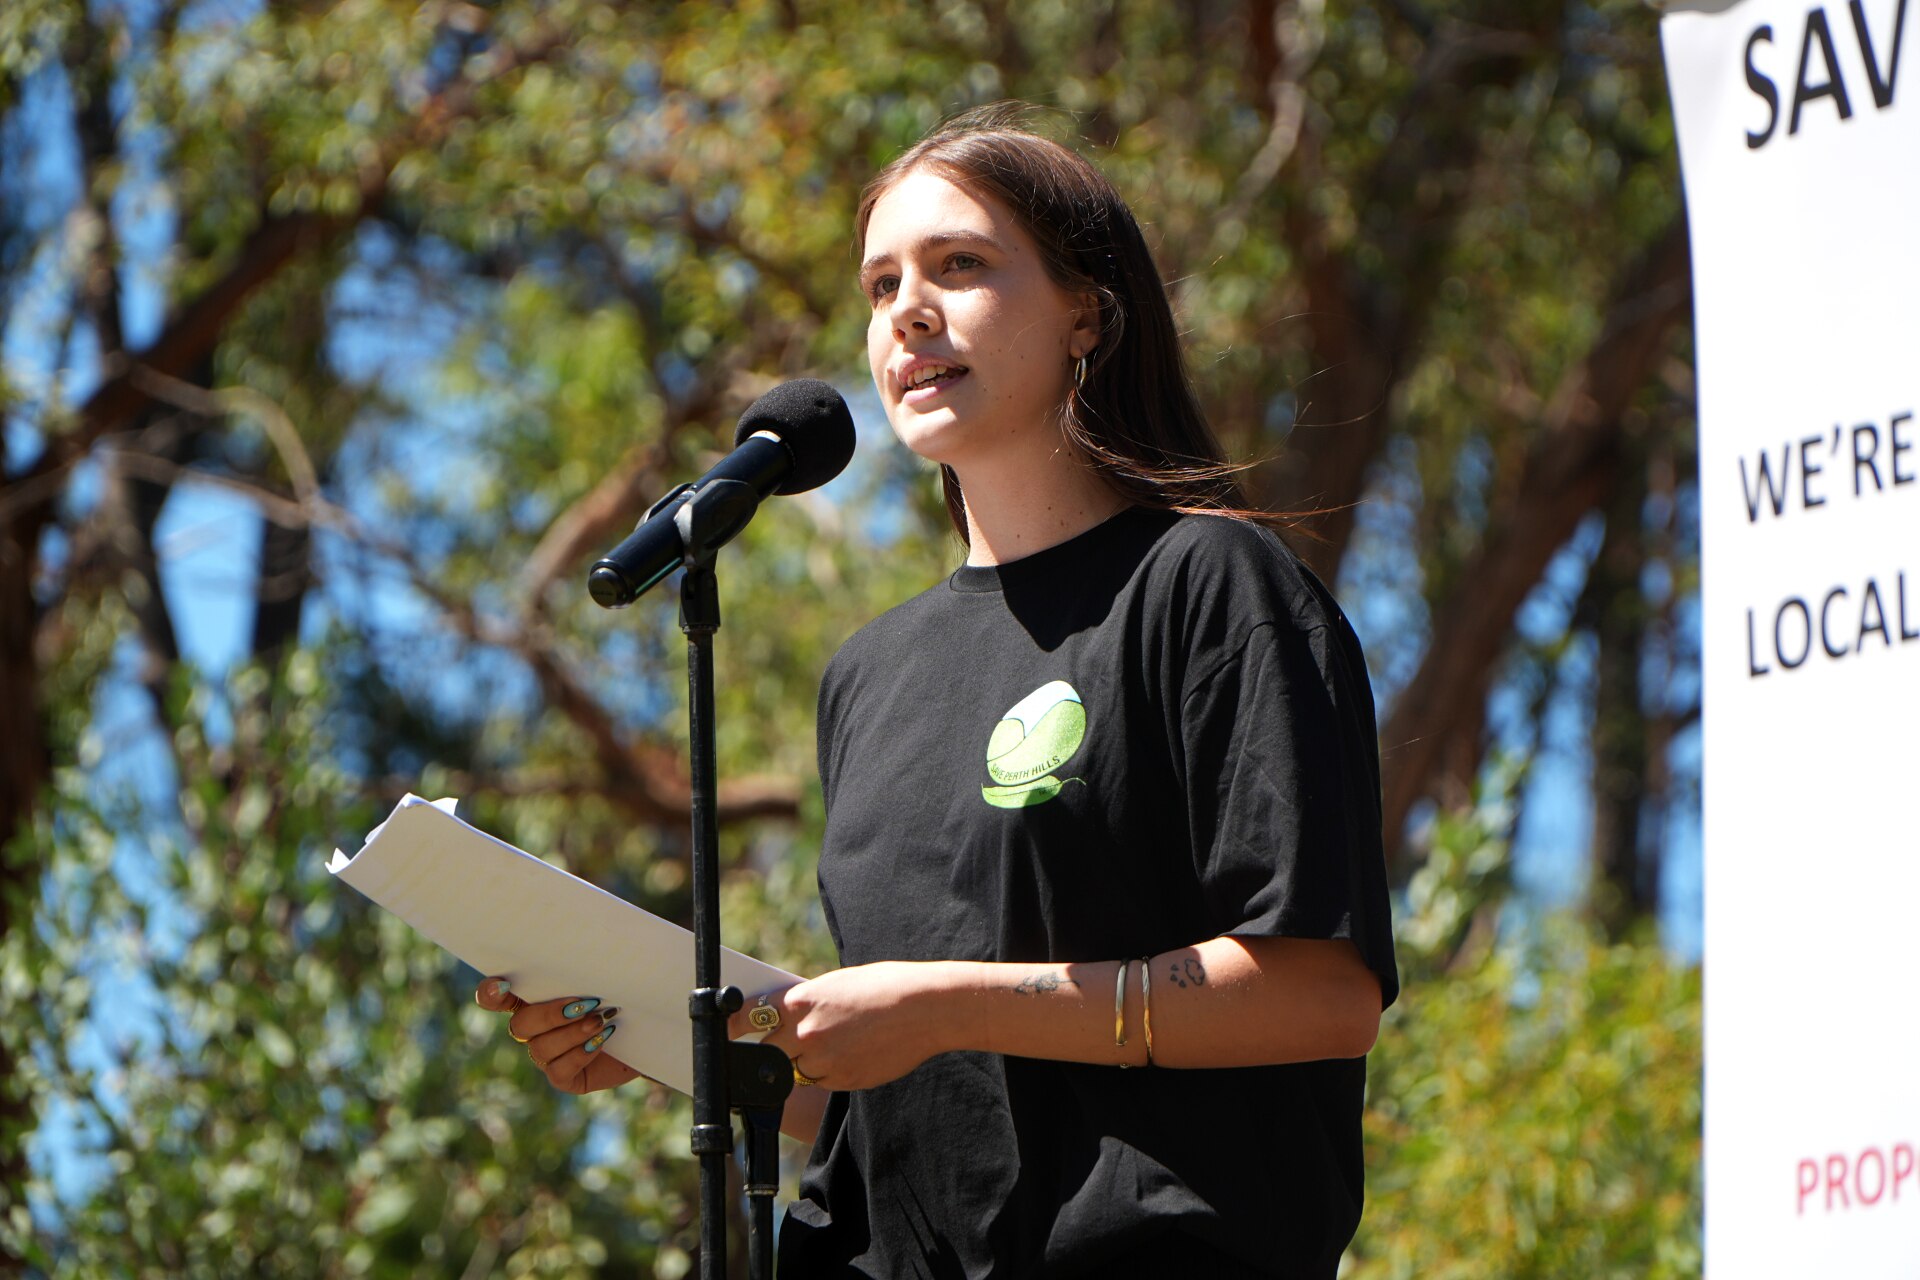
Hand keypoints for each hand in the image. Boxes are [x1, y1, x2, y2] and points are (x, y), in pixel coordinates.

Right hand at [475, 976, 647, 1095]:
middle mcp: (533, 1028)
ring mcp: (546, 1054)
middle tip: (584, 1004)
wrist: (648, 1030)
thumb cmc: (622, 992)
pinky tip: (600, 1041)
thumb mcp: (605, 973)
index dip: (490, 993)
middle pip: (520, 1025)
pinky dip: (580, 1054)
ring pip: (540, 1048)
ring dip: (571, 1033)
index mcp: (533, 997)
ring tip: (600, 1021)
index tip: (504, 984)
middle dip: (549, 1014)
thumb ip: (585, 963)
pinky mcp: (564, 1077)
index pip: (494, 996)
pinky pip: (558, 1070)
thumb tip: (586, 945)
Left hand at [727, 962, 960, 1092]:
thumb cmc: (883, 986)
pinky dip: (829, 1072)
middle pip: (770, 1051)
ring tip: (837, 1042)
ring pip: (797, 1070)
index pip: (749, 1019)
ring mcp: (823, 1060)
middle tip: (791, 1041)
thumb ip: (807, 1003)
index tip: (724, 1034)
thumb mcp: (836, 984)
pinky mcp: (843, 1080)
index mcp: (800, 1000)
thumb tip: (787, 1016)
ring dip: (807, 1061)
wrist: (924, 1008)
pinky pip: (823, 1080)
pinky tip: (852, 1053)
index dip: (733, 1028)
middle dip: (777, 1048)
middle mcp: (805, 1032)